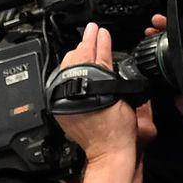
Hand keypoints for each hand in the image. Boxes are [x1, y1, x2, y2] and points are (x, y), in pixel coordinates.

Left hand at [51, 23, 136, 161]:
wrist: (107, 151)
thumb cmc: (118, 130)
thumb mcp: (122, 96)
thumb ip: (112, 76)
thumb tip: (105, 58)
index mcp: (93, 85)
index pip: (96, 56)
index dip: (100, 42)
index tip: (101, 32)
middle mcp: (74, 90)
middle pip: (79, 59)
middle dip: (87, 43)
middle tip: (92, 31)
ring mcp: (65, 98)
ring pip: (69, 68)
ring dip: (78, 54)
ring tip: (84, 43)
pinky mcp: (61, 106)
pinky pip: (63, 81)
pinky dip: (70, 70)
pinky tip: (76, 64)